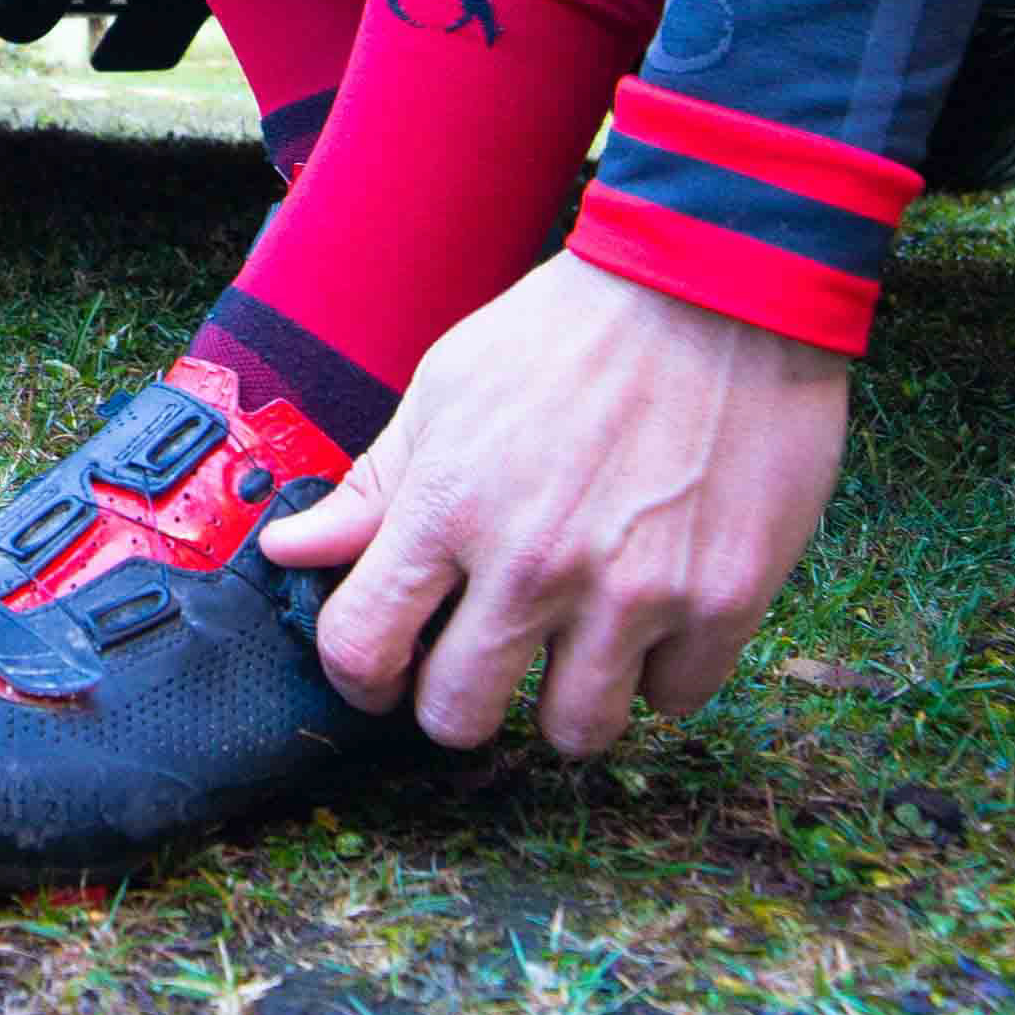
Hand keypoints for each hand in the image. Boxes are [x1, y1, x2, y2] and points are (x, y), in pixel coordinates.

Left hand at [257, 253, 848, 756]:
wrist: (719, 284)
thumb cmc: (575, 329)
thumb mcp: (449, 388)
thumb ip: (375, 484)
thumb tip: (291, 548)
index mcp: (450, 506)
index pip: (362, 646)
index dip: (361, 677)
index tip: (385, 673)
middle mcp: (534, 563)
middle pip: (460, 716)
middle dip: (460, 701)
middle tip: (486, 663)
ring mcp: (632, 590)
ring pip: (574, 731)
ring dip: (568, 699)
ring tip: (579, 642)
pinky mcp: (723, 599)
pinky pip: (675, 697)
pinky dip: (665, 669)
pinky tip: (659, 610)